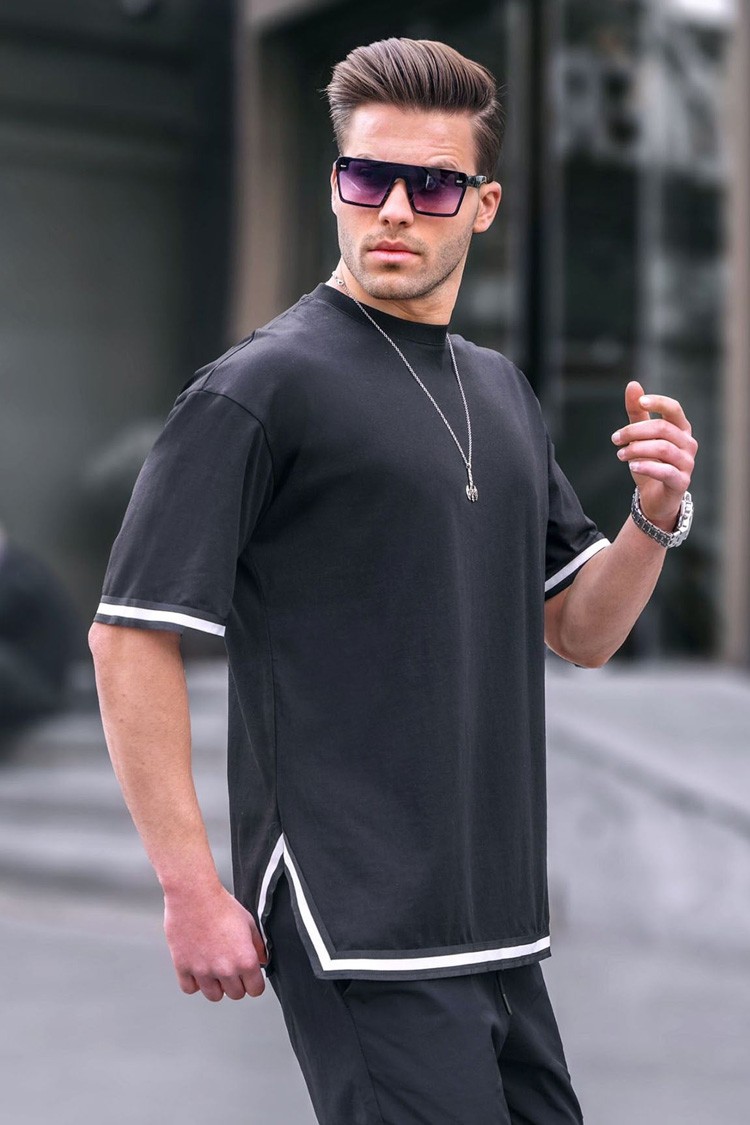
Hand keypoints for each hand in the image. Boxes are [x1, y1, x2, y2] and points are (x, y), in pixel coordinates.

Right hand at [163, 882, 266, 1000]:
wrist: (194, 895)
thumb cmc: (220, 904)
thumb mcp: (248, 922)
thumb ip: (258, 945)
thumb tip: (262, 960)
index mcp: (244, 959)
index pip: (255, 989)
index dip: (254, 983)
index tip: (250, 978)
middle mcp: (225, 969)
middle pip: (235, 994)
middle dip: (236, 984)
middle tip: (232, 969)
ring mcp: (202, 971)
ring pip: (214, 996)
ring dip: (216, 985)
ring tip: (215, 969)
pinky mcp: (183, 967)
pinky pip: (190, 988)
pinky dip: (194, 982)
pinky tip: (198, 969)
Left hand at [611, 380, 697, 530]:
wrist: (655, 498)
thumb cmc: (650, 463)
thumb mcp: (640, 437)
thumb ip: (637, 413)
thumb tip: (633, 385)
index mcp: (681, 429)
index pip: (673, 409)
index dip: (658, 402)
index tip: (640, 402)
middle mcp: (688, 444)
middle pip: (662, 429)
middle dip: (635, 431)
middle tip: (615, 439)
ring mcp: (687, 463)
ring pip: (663, 448)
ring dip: (637, 449)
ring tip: (620, 455)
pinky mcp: (681, 482)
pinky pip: (665, 471)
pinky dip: (647, 466)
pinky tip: (632, 465)